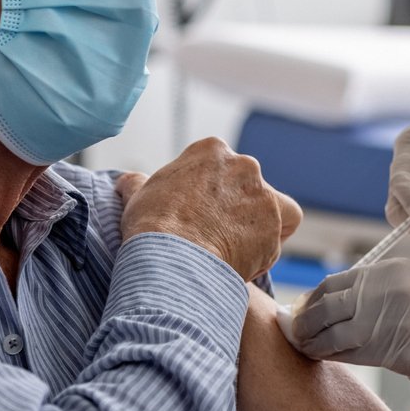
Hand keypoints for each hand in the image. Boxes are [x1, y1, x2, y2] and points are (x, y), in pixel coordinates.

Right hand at [119, 137, 301, 279]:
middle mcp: (243, 164)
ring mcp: (262, 191)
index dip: (215, 195)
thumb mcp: (138, 196)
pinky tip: (249, 259)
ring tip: (236, 250)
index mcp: (211, 151)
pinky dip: (270, 245)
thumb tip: (127, 181)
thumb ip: (138, 183)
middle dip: (237, 210)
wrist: (173, 258)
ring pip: (272, 207)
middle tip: (217, 236)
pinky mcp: (275, 221)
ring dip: (259, 226)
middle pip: (249, 187)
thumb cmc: (152, 228)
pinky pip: (282, 231)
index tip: (203, 216)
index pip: (222, 169)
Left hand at [291, 259, 409, 387]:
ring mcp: (384, 315)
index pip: (333, 283)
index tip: (301, 314)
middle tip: (295, 334)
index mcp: (387, 271)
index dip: (311, 300)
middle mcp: (382, 288)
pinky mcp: (388, 345)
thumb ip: (376, 295)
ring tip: (303, 349)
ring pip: (330, 330)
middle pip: (325, 304)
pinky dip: (329, 356)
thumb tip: (332, 313)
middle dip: (304, 322)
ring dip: (311, 342)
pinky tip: (321, 358)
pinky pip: (347, 352)